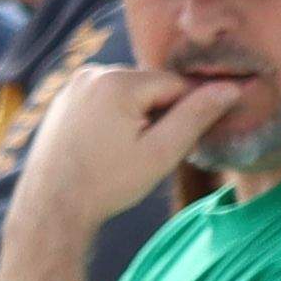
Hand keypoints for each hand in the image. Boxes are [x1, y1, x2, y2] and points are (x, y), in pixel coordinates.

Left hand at [10, 58, 254, 235]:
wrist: (50, 207)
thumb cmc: (107, 184)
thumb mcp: (161, 153)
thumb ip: (196, 116)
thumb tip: (231, 88)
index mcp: (117, 81)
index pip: (175, 85)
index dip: (183, 113)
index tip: (172, 142)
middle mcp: (92, 73)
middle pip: (149, 87)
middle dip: (156, 115)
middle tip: (140, 152)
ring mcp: (72, 85)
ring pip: (127, 94)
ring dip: (135, 116)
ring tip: (119, 152)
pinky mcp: (62, 99)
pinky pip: (103, 100)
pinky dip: (112, 118)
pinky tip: (103, 147)